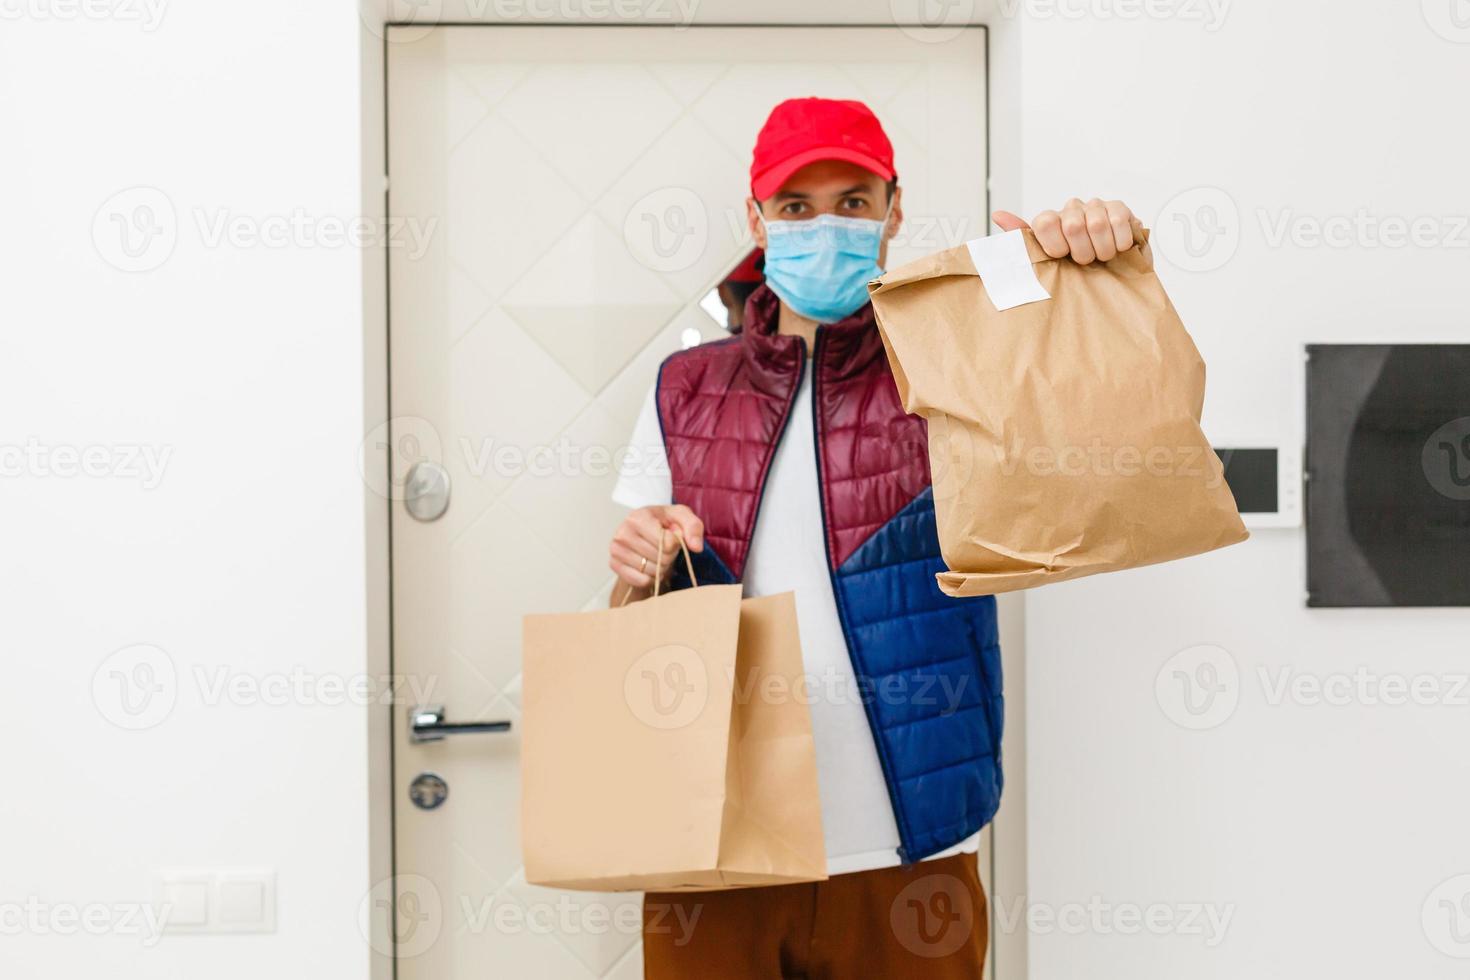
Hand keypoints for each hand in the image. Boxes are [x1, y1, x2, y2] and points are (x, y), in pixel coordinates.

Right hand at [609, 504, 704, 597]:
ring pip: (652, 571)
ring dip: (661, 567)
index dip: (675, 543)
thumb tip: (696, 547)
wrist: (642, 532)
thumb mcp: (682, 517)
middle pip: (661, 558)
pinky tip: (648, 564)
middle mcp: (622, 533)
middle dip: (668, 555)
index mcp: (637, 517)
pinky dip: (650, 577)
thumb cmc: (664, 523)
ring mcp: (616, 550)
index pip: (667, 543)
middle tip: (663, 546)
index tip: (670, 535)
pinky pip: (642, 581)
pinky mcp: (614, 565)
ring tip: (655, 554)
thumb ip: (693, 527)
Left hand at [992, 198, 1139, 265]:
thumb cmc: (1075, 273)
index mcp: (1050, 221)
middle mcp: (1071, 209)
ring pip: (1097, 224)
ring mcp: (1095, 206)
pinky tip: (1118, 248)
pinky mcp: (1120, 208)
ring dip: (1102, 250)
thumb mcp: (1046, 265)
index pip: (1045, 222)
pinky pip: (1119, 221)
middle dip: (1083, 252)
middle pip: (1073, 225)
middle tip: (1086, 262)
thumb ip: (1023, 243)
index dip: (1056, 245)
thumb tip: (998, 215)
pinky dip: (1119, 241)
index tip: (1062, 257)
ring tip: (1102, 257)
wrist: (1112, 276)